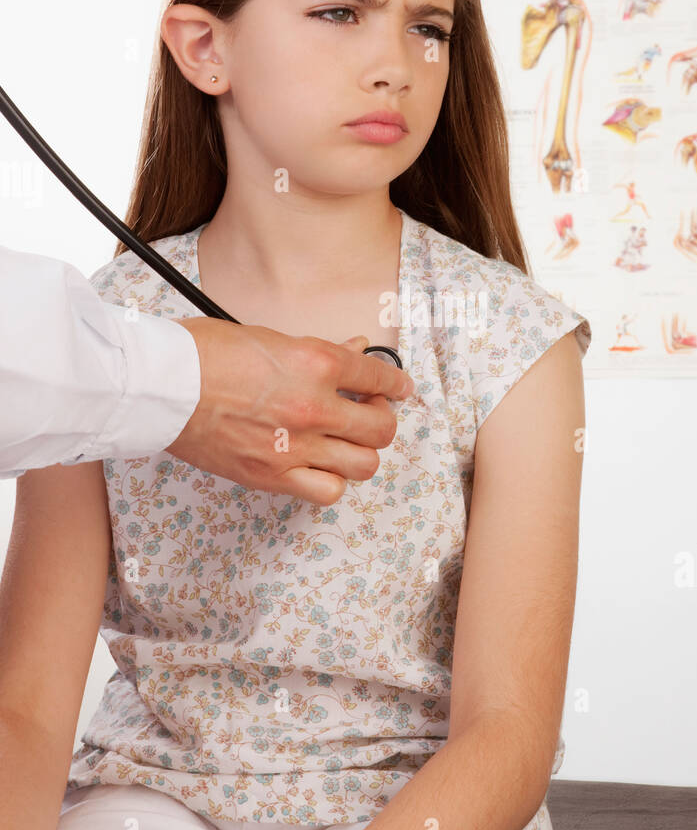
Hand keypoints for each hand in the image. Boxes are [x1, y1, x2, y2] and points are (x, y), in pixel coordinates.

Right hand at [167, 326, 413, 502]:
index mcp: (317, 363)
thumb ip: (321, 350)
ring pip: (364, 465)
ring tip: (345, 442)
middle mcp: (315, 407)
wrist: (162, 385)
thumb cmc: (206, 353)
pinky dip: (331, 481)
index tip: (400, 390)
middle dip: (382, 421)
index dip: (397, 386)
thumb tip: (356, 347)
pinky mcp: (272, 476)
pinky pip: (327, 491)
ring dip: (361, 453)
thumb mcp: (273, 338)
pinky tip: (319, 465)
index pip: (380, 379)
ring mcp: (296, 447)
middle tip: (368, 414)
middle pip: (381, 429)